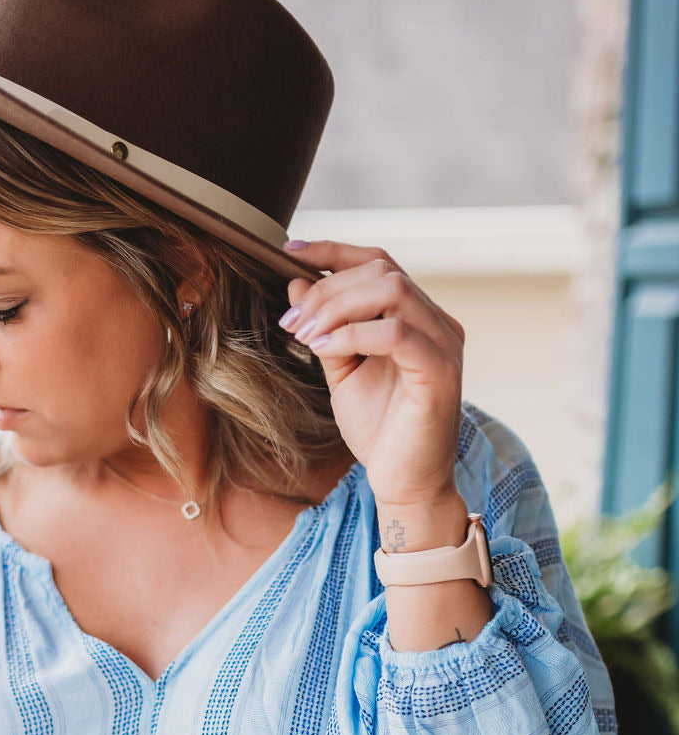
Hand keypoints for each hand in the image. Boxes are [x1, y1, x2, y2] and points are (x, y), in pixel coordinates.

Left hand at [279, 239, 465, 506]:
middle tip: (291, 319)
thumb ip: (325, 328)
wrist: (404, 482)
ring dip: (336, 306)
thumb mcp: (343, 370)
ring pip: (391, 290)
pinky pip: (396, 332)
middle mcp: (438, 321)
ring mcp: (445, 343)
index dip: (333, 251)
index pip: (378, 261)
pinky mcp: (441, 371)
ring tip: (304, 334)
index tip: (288, 252)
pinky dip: (353, 333)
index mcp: (417, 316)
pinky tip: (323, 347)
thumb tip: (296, 283)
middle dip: (326, 288)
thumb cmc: (379, 430)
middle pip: (381, 270)